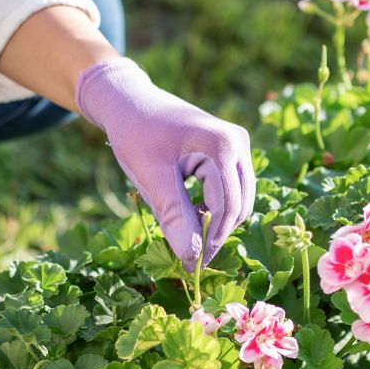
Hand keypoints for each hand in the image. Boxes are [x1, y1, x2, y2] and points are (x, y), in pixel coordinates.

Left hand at [76, 58, 255, 269]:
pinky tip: (190, 211)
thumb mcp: (151, 176)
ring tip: (186, 231)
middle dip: (216, 234)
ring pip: (239, 200)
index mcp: (222, 146)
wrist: (130, 102)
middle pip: (239, 205)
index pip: (227, 207)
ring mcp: (238, 144)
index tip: (191, 266)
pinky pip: (232, 188)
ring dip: (217, 221)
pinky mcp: (231, 149)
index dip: (210, 240)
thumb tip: (191, 257)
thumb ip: (173, 214)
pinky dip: (216, 206)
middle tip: (190, 258)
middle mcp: (238, 142)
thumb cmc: (136, 135)